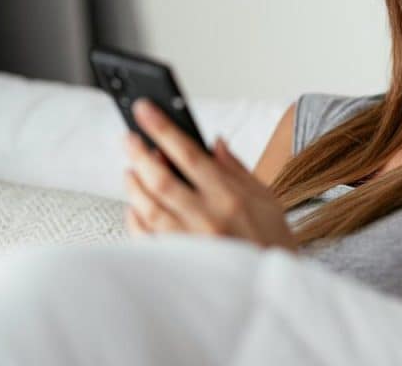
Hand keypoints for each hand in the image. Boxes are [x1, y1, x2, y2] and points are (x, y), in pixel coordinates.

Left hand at [122, 98, 297, 252]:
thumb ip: (237, 170)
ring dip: (134, 185)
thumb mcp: (266, 200)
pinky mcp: (179, 264)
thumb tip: (214, 142)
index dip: (164, 129)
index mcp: (231, 198)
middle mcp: (208, 219)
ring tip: (130, 170)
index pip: (190, 155)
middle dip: (140, 154)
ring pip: (149, 208)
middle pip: (161, 180)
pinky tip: (134, 207)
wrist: (271, 292)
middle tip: (129, 138)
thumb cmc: (272, 242)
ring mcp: (191, 243)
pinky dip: (135, 220)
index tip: (145, 110)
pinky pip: (146, 238)